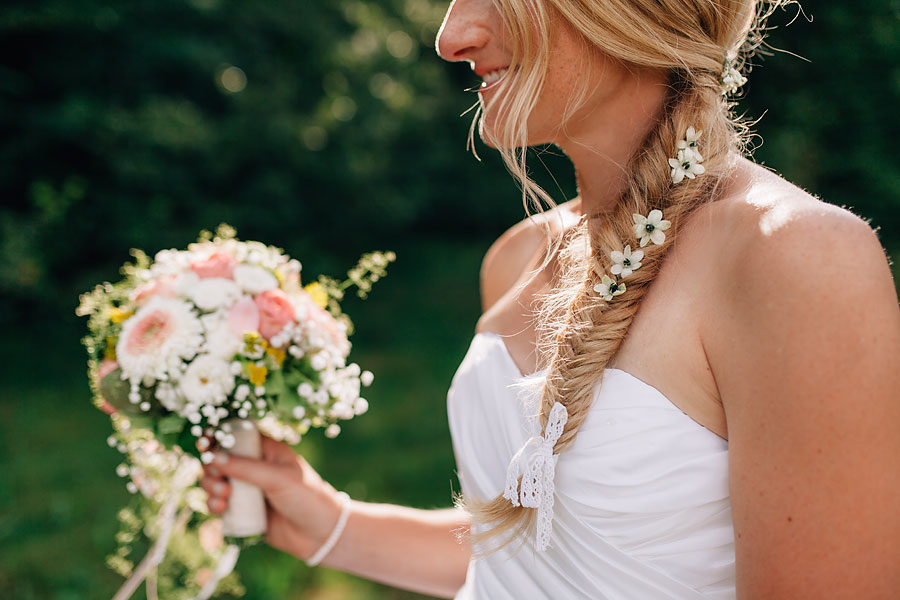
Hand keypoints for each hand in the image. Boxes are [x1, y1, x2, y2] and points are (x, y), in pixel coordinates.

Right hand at [200, 435, 343, 560]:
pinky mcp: (243, 510)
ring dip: (210, 486)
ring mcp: (248, 488)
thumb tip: (213, 457)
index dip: (217, 435)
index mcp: (267, 449)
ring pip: (215, 480)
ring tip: (224, 496)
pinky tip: (221, 508)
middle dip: (211, 467)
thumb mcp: (279, 478)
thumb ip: (246, 468)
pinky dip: (214, 504)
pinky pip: (218, 503)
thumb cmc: (307, 497)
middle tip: (220, 480)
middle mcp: (254, 466)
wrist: (321, 535)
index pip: (236, 434)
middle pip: (219, 457)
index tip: (203, 442)